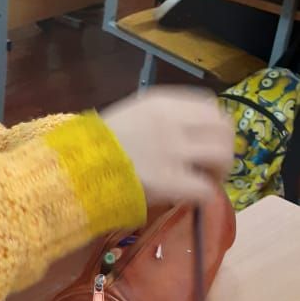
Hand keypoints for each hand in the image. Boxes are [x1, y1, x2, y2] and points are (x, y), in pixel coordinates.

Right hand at [101, 87, 233, 205]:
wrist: (75, 170)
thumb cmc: (97, 147)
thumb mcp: (129, 116)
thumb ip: (160, 120)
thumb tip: (188, 135)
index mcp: (161, 103)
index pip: (209, 106)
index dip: (215, 127)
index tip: (207, 142)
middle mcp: (172, 122)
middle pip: (222, 128)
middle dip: (224, 148)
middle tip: (213, 166)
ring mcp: (172, 152)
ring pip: (221, 154)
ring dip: (220, 170)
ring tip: (207, 180)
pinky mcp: (170, 182)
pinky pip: (206, 188)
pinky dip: (206, 194)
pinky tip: (194, 198)